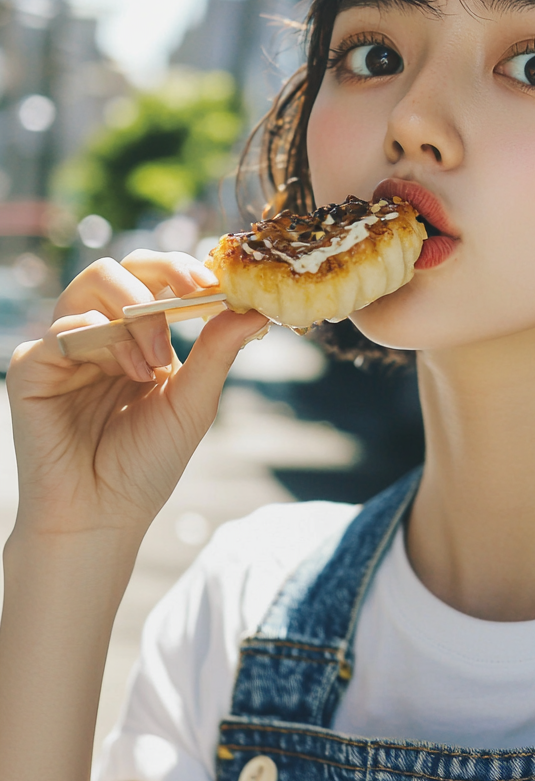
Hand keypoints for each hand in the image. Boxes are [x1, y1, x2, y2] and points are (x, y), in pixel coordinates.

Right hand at [6, 249, 266, 545]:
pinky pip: (63, 327)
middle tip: (193, 292)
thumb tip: (255, 309)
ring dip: (135, 313)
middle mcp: (99, 334)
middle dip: (163, 270)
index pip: (155, 278)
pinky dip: (100, 339)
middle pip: (121, 266)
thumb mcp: (193, 402)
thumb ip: (217, 351)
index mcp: (137, 338)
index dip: (183, 269)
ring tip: (153, 362)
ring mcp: (65, 347)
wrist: (102, 514)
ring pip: (91, 284)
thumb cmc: (147, 463)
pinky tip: (125, 373)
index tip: (215, 280)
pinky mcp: (33, 366)